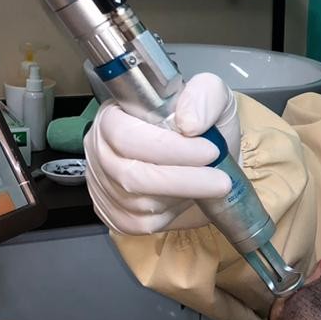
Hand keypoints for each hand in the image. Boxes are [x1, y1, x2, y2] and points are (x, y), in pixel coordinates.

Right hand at [84, 73, 240, 233]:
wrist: (208, 159)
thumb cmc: (203, 125)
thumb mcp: (212, 97)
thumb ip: (203, 95)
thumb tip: (189, 122)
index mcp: (114, 116)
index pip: (126, 136)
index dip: (167, 148)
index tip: (209, 151)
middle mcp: (100, 150)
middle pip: (132, 175)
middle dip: (182, 180)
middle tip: (220, 180)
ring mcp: (102, 185)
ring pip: (137, 203)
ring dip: (180, 197)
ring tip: (207, 185)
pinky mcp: (113, 213)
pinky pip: (138, 224)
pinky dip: (169, 215)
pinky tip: (185, 198)